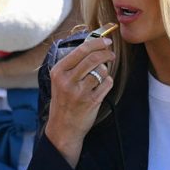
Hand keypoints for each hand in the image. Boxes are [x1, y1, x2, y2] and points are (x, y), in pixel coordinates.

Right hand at [44, 37, 115, 168]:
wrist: (63, 128)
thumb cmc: (64, 101)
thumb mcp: (60, 80)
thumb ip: (74, 64)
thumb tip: (95, 45)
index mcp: (58, 71)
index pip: (81, 50)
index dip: (97, 43)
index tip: (106, 41)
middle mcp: (67, 80)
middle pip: (94, 58)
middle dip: (106, 53)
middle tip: (111, 54)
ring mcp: (79, 91)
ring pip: (102, 70)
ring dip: (105, 71)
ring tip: (99, 76)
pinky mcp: (91, 101)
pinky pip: (107, 83)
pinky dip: (107, 82)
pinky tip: (100, 87)